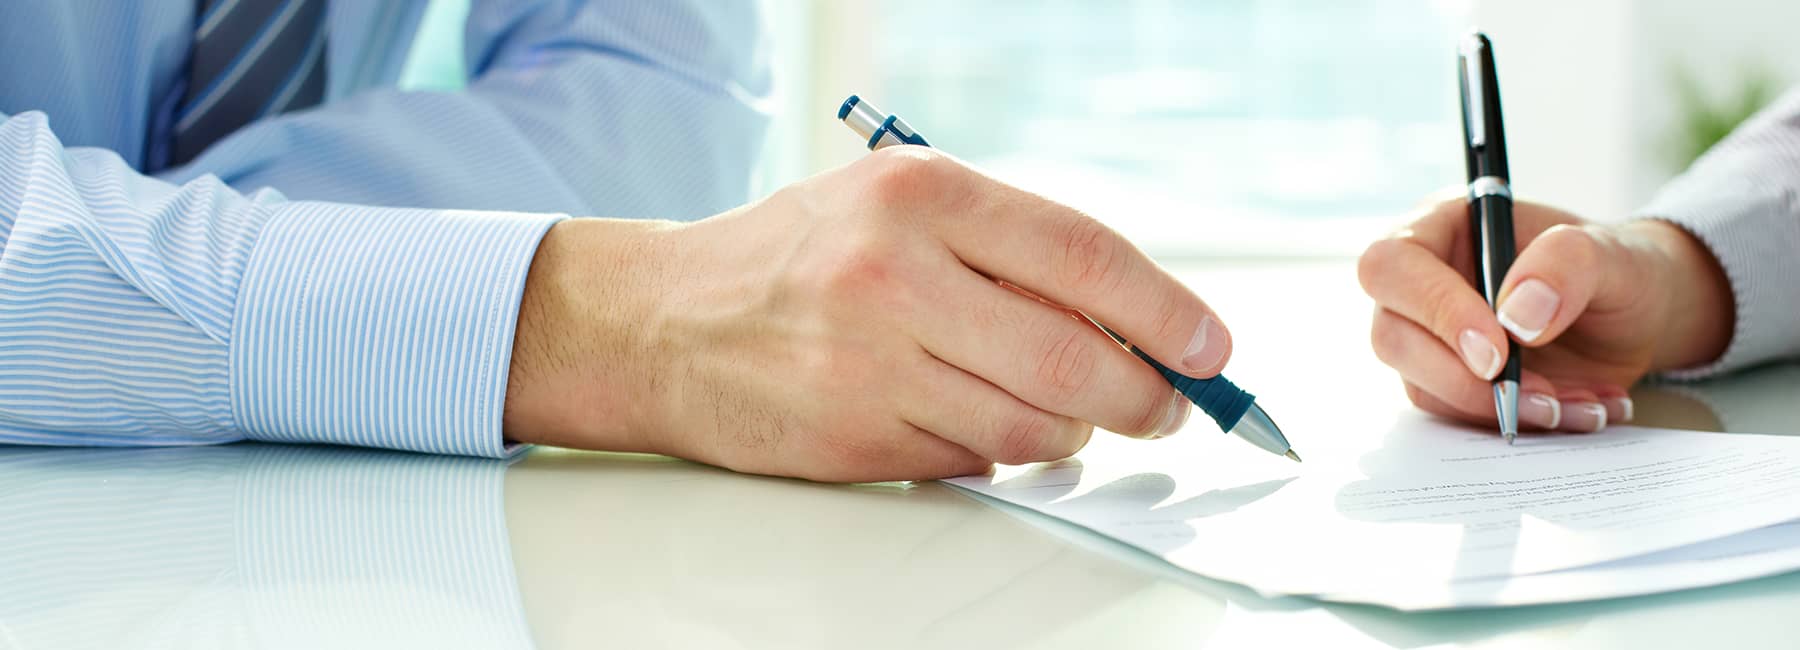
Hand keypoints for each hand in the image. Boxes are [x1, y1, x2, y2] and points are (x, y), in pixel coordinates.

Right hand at [504, 147, 1230, 481]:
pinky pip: (973, 462)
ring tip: (1070, 415)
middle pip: (1074, 356)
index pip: (1084, 255)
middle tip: (1167, 407)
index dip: (1167, 310)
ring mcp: (869, 365)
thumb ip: (1011, 248)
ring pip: (1032, 426)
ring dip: (1074, 433)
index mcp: (920, 195)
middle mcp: (894, 274)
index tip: (1211, 347)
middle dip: (1146, 396)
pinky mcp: (853, 440)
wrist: (665, 320)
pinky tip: (972, 419)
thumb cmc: (799, 256)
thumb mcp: (900, 204)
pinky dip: (998, 451)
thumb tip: (1140, 320)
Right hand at [1357, 196, 1733, 432]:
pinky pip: (1461, 416)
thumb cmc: (1619, 269)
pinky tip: (1575, 409)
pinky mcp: (1452, 384)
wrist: (1640, 318)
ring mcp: (1432, 339)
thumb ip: (1567, 266)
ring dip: (1499, 408)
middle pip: (1392, 337)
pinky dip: (1519, 423)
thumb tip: (1515, 316)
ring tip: (1577, 404)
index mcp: (1442, 229)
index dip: (1434, 310)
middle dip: (1463, 379)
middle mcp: (1424, 284)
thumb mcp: (1612, 253)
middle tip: (1537, 394)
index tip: (1497, 351)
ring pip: (1423, 387)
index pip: (1394, 267)